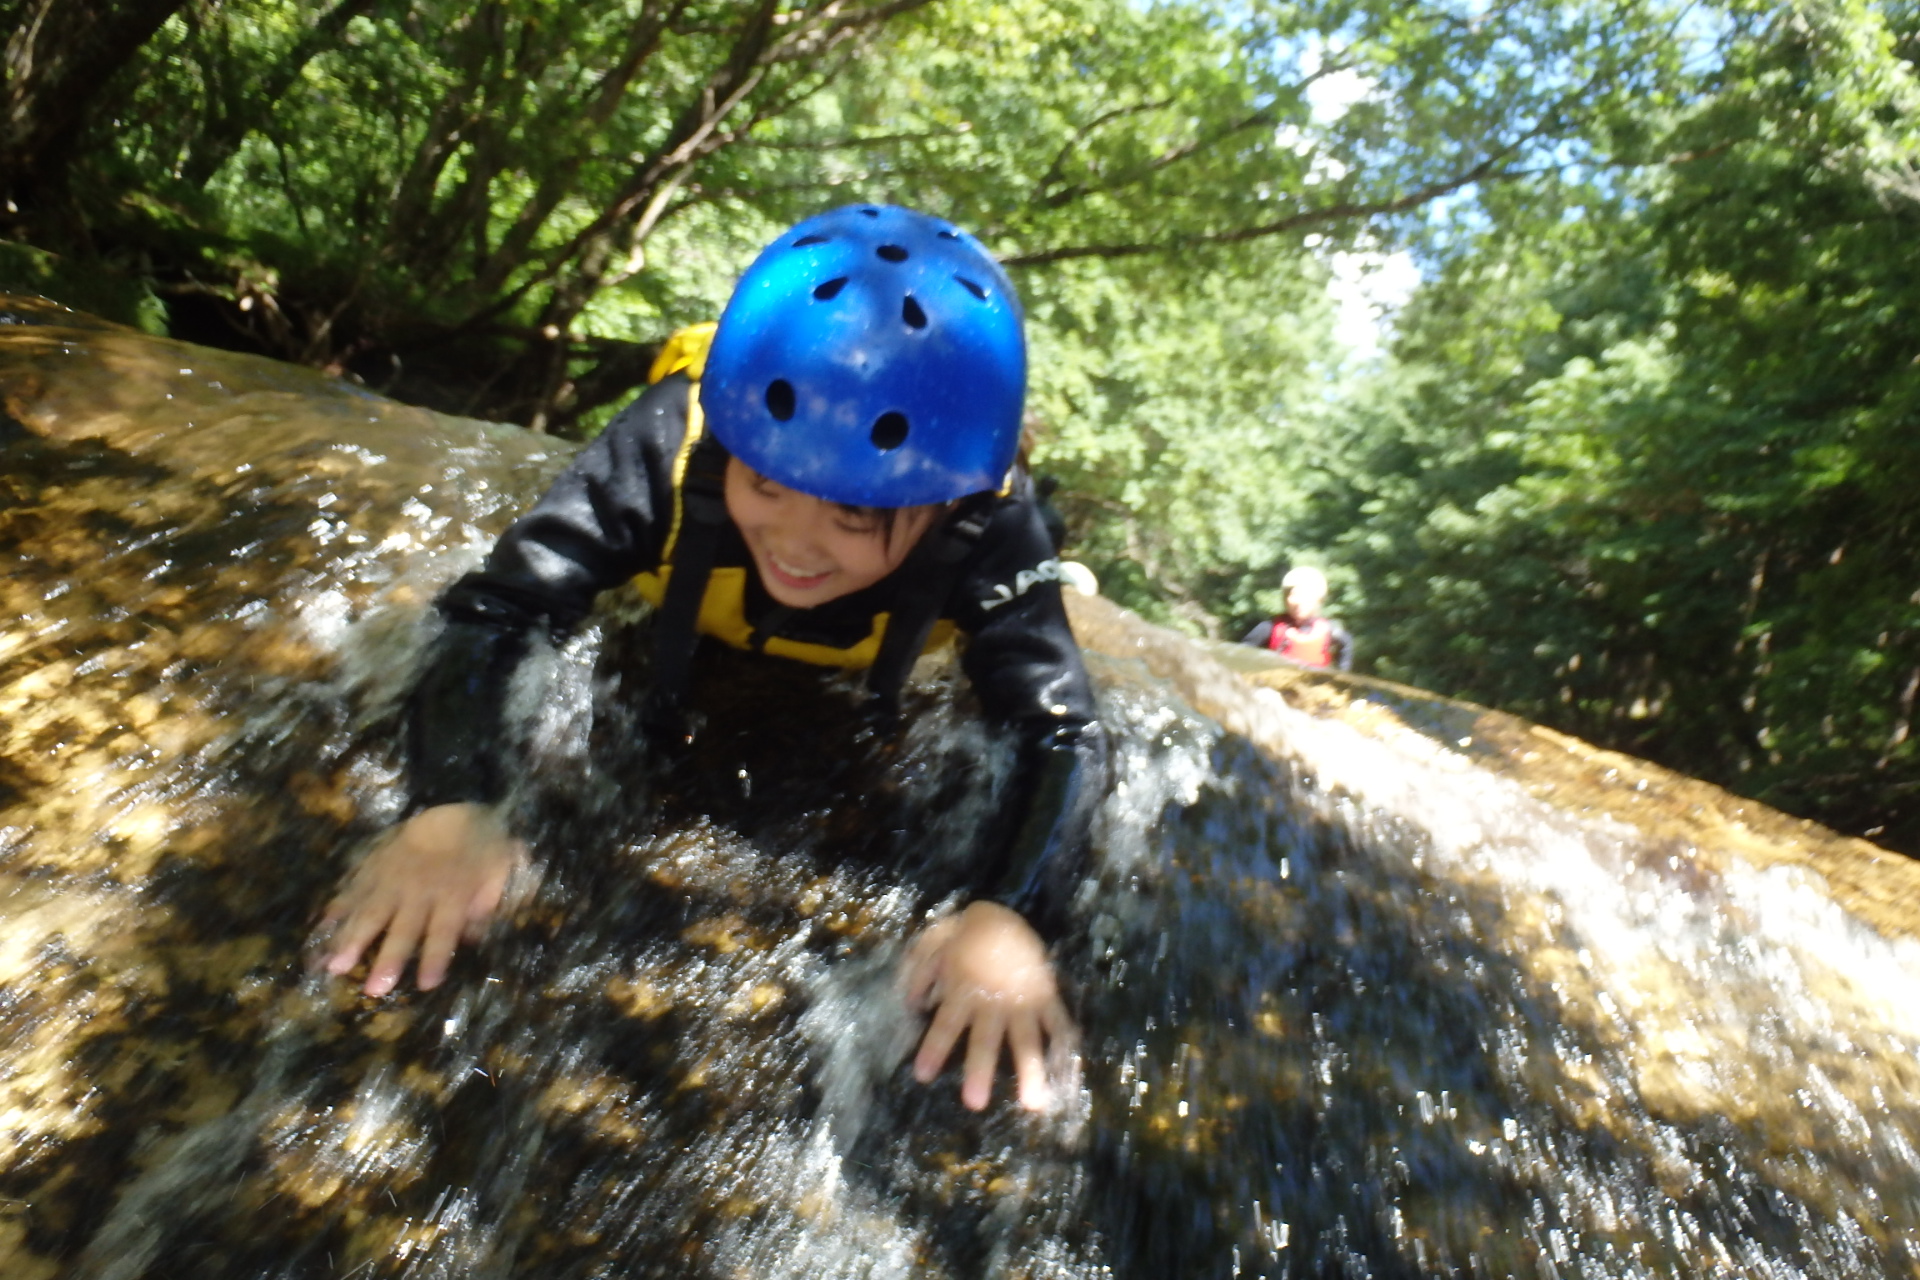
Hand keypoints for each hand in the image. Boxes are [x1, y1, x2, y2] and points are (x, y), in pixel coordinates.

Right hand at [320, 803, 523, 995]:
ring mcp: (392, 875)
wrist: (454, 810)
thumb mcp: (499, 873)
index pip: (444, 929)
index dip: (436, 956)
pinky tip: (321, 929)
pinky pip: (353, 888)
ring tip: (333, 966)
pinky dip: (337, 909)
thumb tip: (472, 938)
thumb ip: (487, 904)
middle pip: (403, 926)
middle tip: (374, 990)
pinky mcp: (374, 865)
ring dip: (352, 939)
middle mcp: (419, 887)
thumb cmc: (481, 850)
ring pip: (370, 910)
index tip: (427, 985)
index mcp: (453, 891)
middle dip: (388, 958)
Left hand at [902, 900, 1077, 1111]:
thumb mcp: (935, 943)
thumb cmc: (964, 932)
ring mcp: (1022, 1000)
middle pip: (984, 1040)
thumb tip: (913, 1005)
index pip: (945, 1025)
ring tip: (1034, 1104)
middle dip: (980, 1071)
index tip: (922, 1076)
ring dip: (1029, 1072)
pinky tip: (1069, 1071)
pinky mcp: (1044, 995)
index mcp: (963, 989)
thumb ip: (921, 973)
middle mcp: (992, 1001)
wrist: (1004, 914)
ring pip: (1026, 1040)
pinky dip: (1064, 1043)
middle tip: (975, 1103)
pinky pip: (1056, 1022)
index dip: (934, 1049)